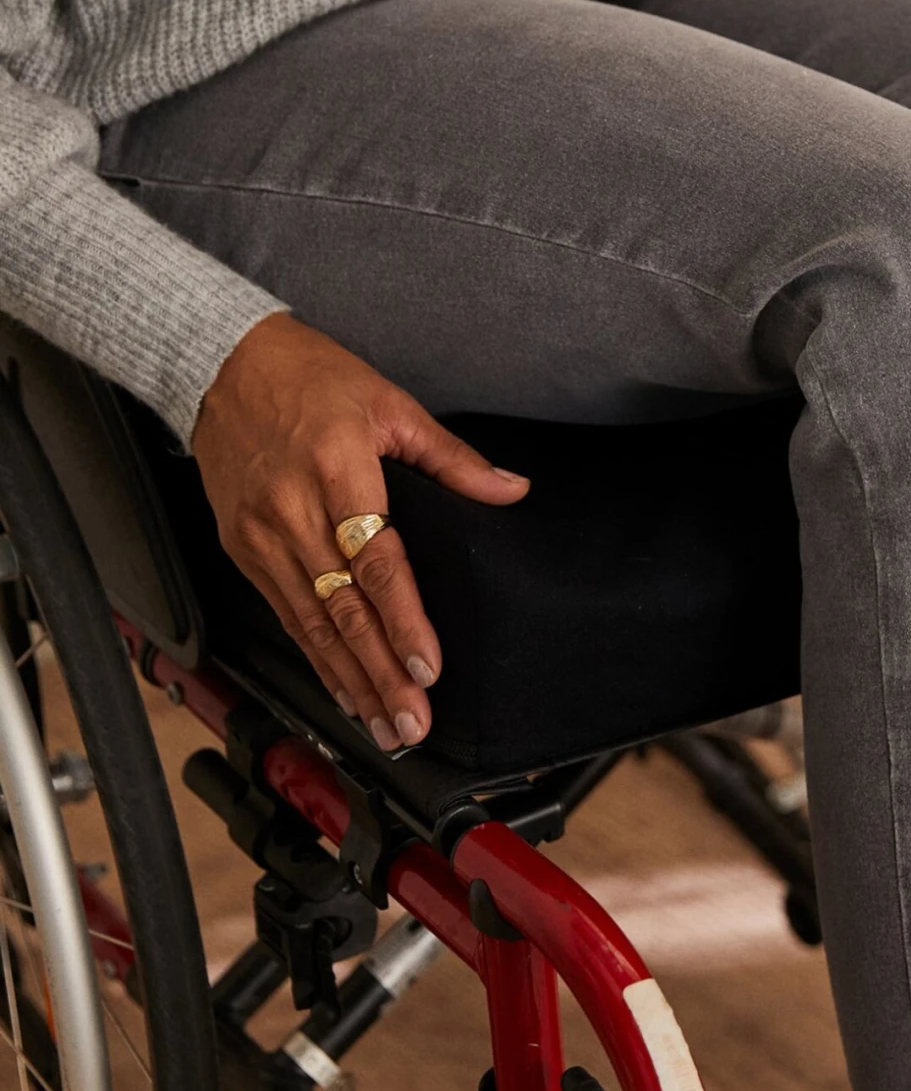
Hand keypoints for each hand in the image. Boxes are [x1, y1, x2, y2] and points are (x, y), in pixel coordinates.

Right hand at [191, 311, 527, 749]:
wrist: (220, 364)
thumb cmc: (309, 377)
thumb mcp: (390, 403)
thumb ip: (452, 458)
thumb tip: (510, 489)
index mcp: (337, 468)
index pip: (377, 561)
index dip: (403, 621)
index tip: (428, 667)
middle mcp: (293, 510)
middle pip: (343, 608)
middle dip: (381, 674)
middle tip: (412, 722)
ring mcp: (261, 535)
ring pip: (312, 623)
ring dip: (350, 680)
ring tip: (385, 726)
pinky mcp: (242, 549)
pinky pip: (285, 615)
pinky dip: (316, 657)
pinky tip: (343, 690)